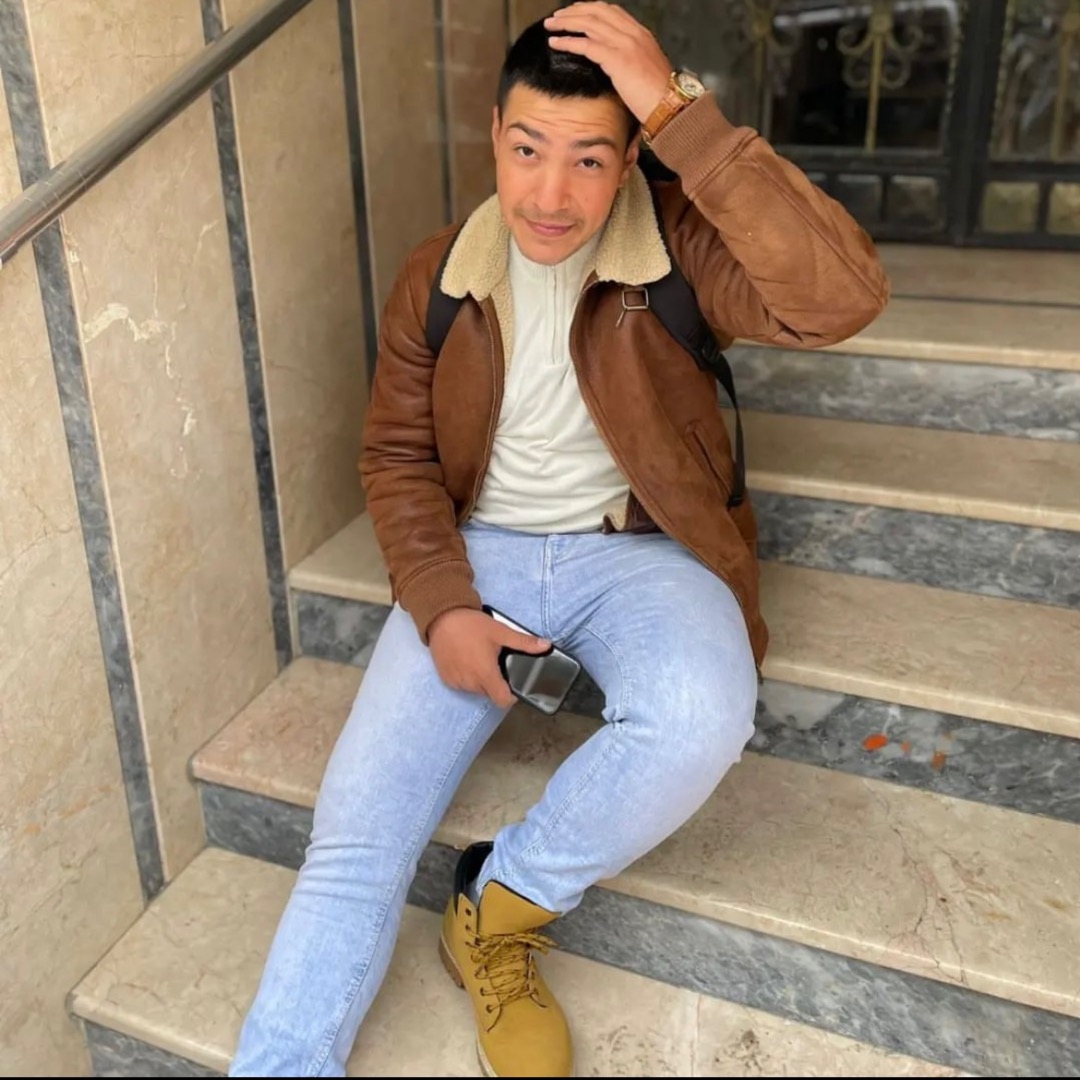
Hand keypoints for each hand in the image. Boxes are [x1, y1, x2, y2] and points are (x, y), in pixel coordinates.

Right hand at [428, 608, 550, 707]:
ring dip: (480, 680)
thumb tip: (547, 646)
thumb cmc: (472, 625)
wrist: (442, 617)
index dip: (510, 697)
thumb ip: (524, 642)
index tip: (512, 684)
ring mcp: (456, 682)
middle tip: (495, 663)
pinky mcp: (446, 678)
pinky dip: (466, 677)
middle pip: (489, 693)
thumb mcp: (501, 632)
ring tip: (480, 659)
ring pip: (475, 689)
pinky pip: (461, 684)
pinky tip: (467, 660)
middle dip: (495, 683)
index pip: (502, 701)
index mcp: (486, 673)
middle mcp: (470, 683)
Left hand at [545, 3, 671, 124]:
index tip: (574, 13)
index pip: (611, 11)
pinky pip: (586, 45)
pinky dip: (568, 42)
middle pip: (597, 11)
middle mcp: (633, 34)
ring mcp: (625, 44)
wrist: (671, 106)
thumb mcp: (646, 70)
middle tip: (557, 18)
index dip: (589, 9)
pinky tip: (556, 44)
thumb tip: (614, 64)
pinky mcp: (617, 59)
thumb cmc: (659, 97)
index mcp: (641, 34)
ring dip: (566, 23)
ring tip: (551, 27)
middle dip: (574, 11)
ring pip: (589, 23)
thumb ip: (631, 60)